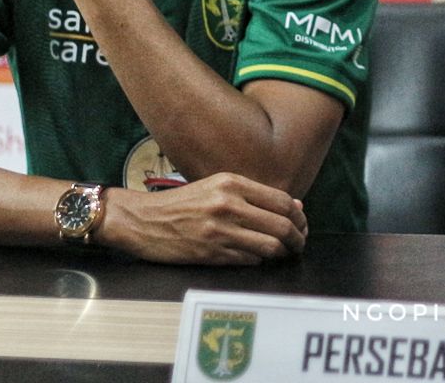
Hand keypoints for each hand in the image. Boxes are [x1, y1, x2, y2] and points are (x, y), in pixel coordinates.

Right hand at [101, 172, 308, 265]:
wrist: (142, 220)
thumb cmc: (182, 204)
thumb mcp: (217, 187)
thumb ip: (254, 195)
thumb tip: (294, 206)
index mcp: (231, 183)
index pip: (283, 201)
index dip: (299, 216)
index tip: (302, 224)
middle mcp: (228, 205)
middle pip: (282, 225)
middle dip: (298, 238)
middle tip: (300, 243)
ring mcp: (220, 231)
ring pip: (270, 247)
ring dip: (284, 253)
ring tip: (285, 254)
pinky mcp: (212, 254)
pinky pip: (250, 260)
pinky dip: (260, 261)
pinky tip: (258, 258)